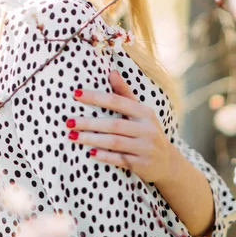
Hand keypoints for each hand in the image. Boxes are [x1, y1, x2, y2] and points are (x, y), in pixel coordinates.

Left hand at [67, 69, 173, 184]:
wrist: (166, 162)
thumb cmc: (146, 131)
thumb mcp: (140, 112)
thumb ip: (124, 93)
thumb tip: (111, 71)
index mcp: (144, 112)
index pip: (117, 101)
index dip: (96, 97)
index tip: (76, 94)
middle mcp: (147, 129)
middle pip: (114, 124)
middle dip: (89, 123)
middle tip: (69, 121)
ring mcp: (145, 147)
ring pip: (115, 142)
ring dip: (92, 139)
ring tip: (73, 136)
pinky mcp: (142, 165)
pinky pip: (120, 160)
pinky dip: (105, 156)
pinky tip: (90, 153)